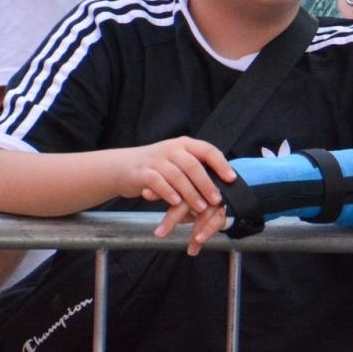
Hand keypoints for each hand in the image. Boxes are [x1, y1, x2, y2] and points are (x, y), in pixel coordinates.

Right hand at [120, 138, 234, 253]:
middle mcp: (171, 149)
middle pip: (193, 165)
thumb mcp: (177, 161)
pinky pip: (158, 182)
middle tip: (216, 200)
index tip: (231, 179)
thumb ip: (195, 169)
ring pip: (177, 176)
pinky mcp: (142, 173)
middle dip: (206, 184)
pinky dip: (168, 193)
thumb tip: (219, 187)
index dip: (221, 164)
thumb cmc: (156, 166)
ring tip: (200, 207)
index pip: (208, 150)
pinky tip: (176, 202)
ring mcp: (156, 160)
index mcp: (184, 144)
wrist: (121, 166)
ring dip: (190, 193)